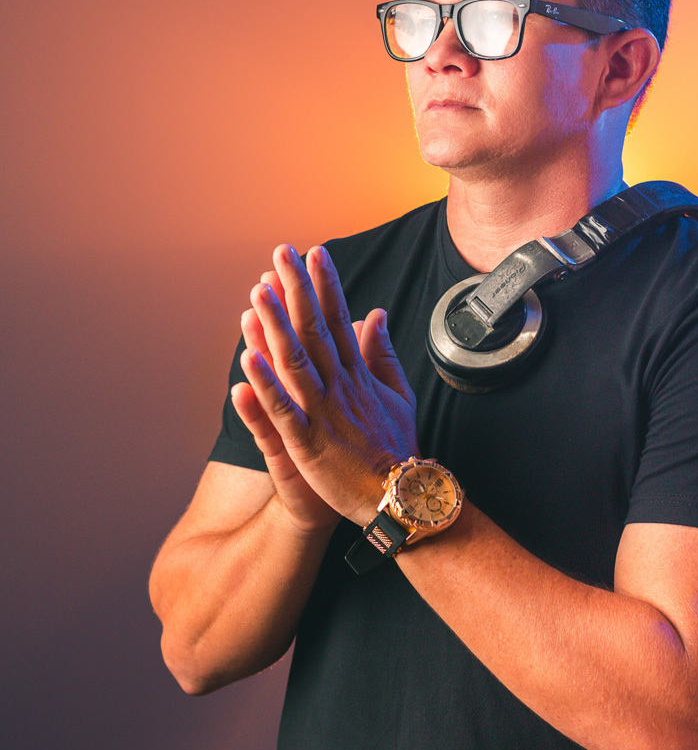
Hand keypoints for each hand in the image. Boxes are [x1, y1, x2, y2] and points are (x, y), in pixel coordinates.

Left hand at [230, 244, 418, 530]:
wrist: (398, 496)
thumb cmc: (395, 447)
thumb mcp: (398, 393)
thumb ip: (382, 353)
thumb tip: (375, 314)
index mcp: (358, 373)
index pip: (340, 318)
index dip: (327, 284)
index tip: (315, 253)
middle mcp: (340, 386)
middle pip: (315, 330)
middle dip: (297, 289)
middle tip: (282, 254)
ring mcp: (323, 413)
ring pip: (295, 362)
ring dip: (275, 327)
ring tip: (258, 293)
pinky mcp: (307, 443)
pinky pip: (282, 410)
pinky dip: (265, 385)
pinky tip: (247, 359)